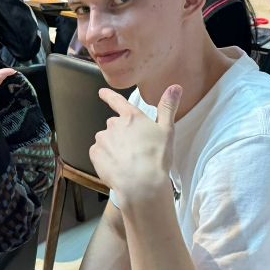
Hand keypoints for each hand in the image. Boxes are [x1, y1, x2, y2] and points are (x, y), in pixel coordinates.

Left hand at [89, 85, 180, 203]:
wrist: (140, 183)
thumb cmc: (156, 157)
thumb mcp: (167, 130)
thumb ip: (168, 107)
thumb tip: (175, 87)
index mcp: (132, 117)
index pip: (118, 102)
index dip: (109, 96)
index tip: (101, 93)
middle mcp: (114, 125)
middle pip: (114, 125)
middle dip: (120, 134)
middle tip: (132, 148)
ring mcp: (103, 139)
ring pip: (105, 140)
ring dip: (111, 146)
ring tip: (124, 160)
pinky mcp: (95, 154)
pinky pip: (97, 153)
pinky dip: (103, 158)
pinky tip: (115, 165)